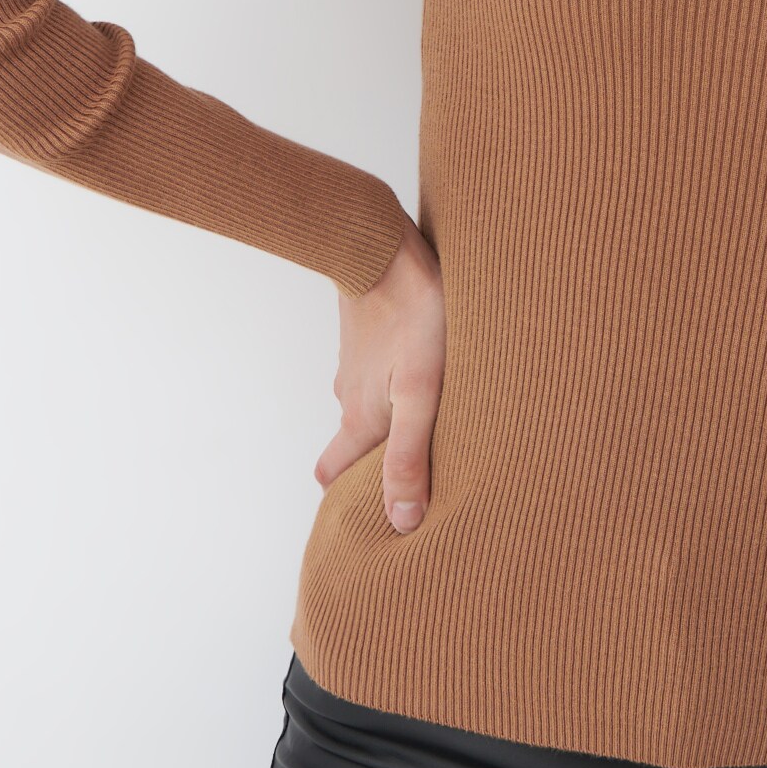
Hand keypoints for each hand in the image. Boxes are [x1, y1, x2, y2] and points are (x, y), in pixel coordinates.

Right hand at [316, 216, 445, 532]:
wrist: (385, 246)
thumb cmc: (415, 318)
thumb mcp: (421, 393)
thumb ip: (410, 455)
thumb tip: (403, 521)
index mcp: (361, 421)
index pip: (334, 478)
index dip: (346, 500)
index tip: (369, 517)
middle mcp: (350, 397)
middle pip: (351, 445)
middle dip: (372, 467)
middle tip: (409, 478)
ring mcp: (357, 365)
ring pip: (366, 407)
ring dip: (389, 424)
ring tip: (433, 429)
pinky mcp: (369, 337)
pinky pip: (377, 374)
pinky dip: (394, 387)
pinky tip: (426, 378)